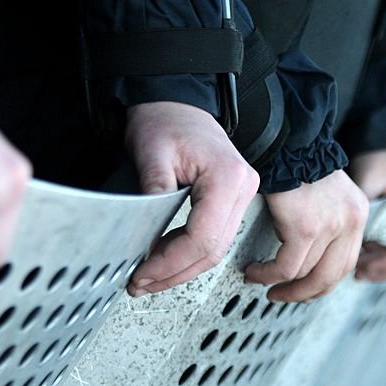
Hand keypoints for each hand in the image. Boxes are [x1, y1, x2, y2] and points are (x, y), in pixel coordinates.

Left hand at [125, 102, 258, 295]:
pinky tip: (165, 260)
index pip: (203, 237)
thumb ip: (153, 196)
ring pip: (216, 250)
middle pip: (213, 250)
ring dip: (181, 268)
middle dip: (174, 272)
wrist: (176, 102)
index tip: (143, 272)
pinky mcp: (232, 200)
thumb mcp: (152, 155)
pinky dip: (189, 254)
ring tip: (149, 277)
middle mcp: (243, 188)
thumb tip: (145, 241)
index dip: (170, 263)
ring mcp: (242, 196)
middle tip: (141, 282)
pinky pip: (215, 237)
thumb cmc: (166, 119)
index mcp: (228, 177)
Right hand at [245, 171, 368, 301]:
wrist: (283, 139)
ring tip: (261, 280)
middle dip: (304, 293)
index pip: (346, 262)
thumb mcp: (326, 194)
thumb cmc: (295, 162)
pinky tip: (255, 270)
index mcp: (357, 213)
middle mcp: (351, 221)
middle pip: (332, 276)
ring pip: (306, 275)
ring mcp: (331, 226)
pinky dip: (268, 274)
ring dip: (281, 285)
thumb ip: (327, 222)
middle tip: (282, 295)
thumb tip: (313, 257)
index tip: (304, 288)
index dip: (323, 281)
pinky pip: (286, 266)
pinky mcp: (306, 227)